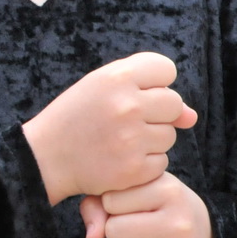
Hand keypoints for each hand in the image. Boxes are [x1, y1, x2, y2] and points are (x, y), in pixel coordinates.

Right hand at [22, 52, 196, 203]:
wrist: (45, 157)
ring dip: (151, 139)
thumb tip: (191, 117)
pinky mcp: (135, 168)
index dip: (154, 82)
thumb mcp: (100, 88)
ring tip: (119, 140)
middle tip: (126, 120)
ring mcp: (132, 138)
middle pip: (174, 103)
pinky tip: (120, 158)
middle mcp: (127, 105)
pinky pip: (162, 161)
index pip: (165, 68)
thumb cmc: (76, 117)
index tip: (135, 92)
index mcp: (115, 78)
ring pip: (169, 135)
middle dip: (157, 112)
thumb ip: (147, 90)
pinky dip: (145, 163)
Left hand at [82, 172, 221, 237]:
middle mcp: (181, 222)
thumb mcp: (132, 190)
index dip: (113, 206)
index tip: (132, 206)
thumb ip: (98, 202)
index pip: (109, 201)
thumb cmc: (153, 205)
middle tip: (136, 228)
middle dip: (117, 231)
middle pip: (114, 232)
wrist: (201, 230)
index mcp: (168, 190)